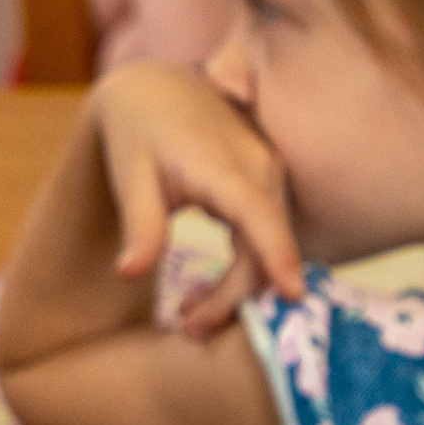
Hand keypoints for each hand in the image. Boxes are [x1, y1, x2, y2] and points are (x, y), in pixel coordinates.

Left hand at [89, 59, 308, 335]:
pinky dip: (241, 267)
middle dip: (234, 297)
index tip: (293, 296)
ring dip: (235, 287)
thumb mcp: (130, 180)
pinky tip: (204, 293)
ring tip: (187, 318)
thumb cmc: (137, 136)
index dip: (278, 256)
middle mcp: (261, 170)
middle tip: (187, 332)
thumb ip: (140, 226)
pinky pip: (265, 233)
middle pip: (265, 246)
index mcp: (226, 169)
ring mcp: (270, 175)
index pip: (261, 218)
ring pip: (268, 244)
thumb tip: (131, 273)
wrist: (152, 92)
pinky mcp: (267, 184)